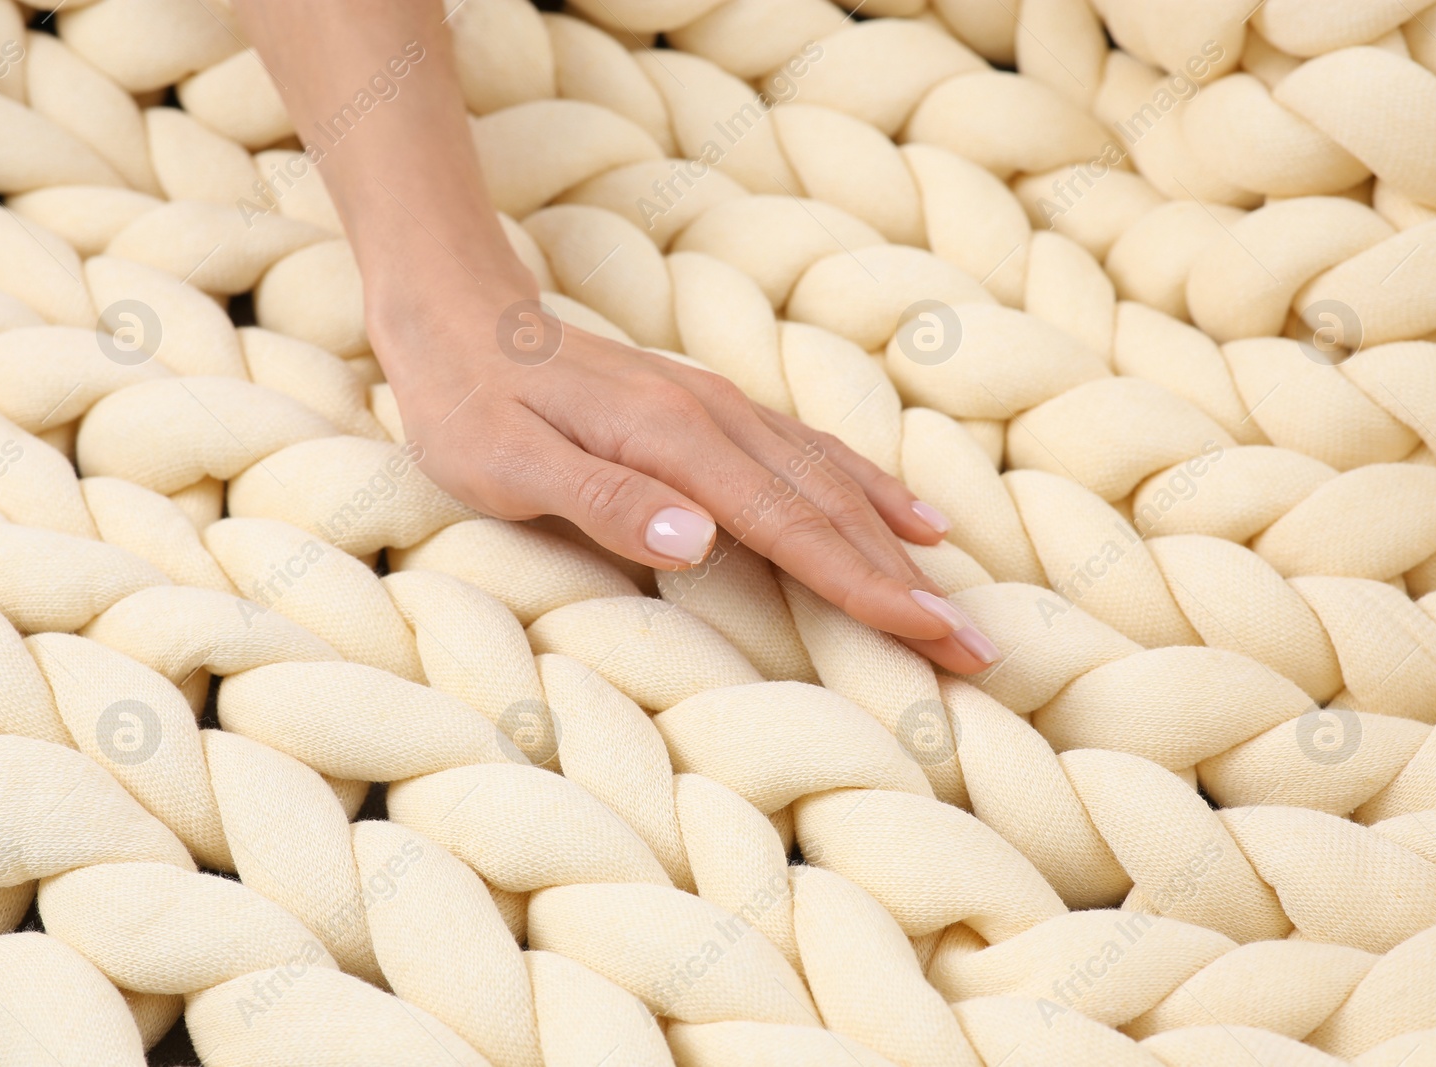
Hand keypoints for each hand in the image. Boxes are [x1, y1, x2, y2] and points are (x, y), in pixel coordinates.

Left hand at [369, 279, 999, 673]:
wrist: (458, 316)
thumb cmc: (467, 404)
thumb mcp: (504, 463)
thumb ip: (603, 501)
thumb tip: (701, 542)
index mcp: (674, 441)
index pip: (793, 529)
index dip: (869, 588)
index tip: (936, 635)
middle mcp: (717, 419)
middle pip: (833, 510)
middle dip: (909, 583)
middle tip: (977, 649)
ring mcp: (723, 409)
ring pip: (834, 482)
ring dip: (900, 544)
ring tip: (958, 597)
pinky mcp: (715, 410)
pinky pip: (813, 451)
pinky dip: (870, 487)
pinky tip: (910, 515)